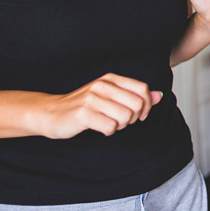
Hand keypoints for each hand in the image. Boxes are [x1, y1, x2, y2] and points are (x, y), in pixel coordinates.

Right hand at [35, 73, 161, 138]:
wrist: (50, 113)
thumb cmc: (83, 106)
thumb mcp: (110, 96)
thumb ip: (134, 95)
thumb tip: (159, 96)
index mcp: (111, 79)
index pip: (142, 89)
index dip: (146, 106)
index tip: (139, 115)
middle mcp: (102, 85)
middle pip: (136, 105)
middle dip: (132, 118)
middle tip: (120, 121)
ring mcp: (92, 98)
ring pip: (124, 117)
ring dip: (119, 126)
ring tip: (108, 123)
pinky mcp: (83, 113)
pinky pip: (110, 127)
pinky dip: (107, 131)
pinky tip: (98, 127)